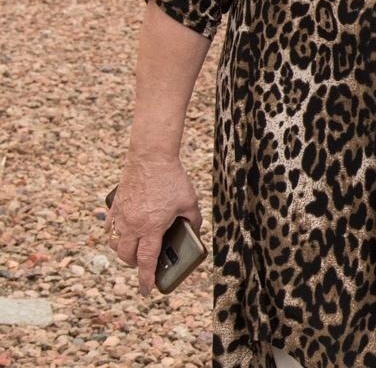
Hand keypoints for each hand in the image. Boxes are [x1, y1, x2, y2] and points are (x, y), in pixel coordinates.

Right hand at [108, 156, 201, 294]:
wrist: (151, 157)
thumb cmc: (172, 179)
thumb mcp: (190, 202)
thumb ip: (193, 221)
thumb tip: (193, 233)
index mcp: (152, 227)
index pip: (146, 260)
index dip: (146, 279)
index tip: (147, 291)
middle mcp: (132, 225)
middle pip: (127, 257)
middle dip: (136, 265)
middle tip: (146, 265)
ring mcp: (120, 217)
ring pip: (115, 246)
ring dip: (124, 252)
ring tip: (136, 250)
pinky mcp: (114, 207)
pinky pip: (109, 230)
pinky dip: (114, 237)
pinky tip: (124, 234)